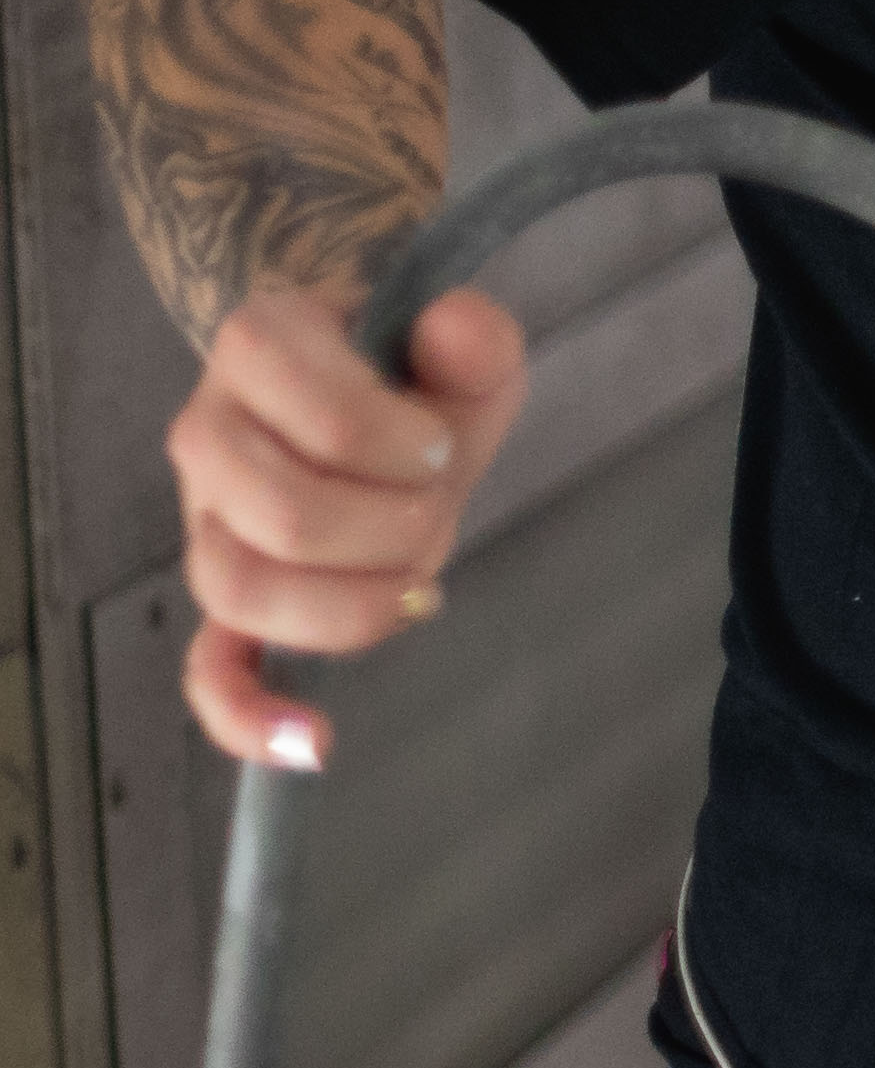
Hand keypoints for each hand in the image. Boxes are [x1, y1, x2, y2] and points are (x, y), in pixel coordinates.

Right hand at [168, 284, 526, 768]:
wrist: (369, 383)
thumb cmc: (413, 371)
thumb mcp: (461, 343)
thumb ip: (474, 336)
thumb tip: (457, 325)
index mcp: (257, 350)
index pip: (318, 417)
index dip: (397, 443)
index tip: (437, 444)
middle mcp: (208, 434)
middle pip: (283, 519)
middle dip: (390, 531)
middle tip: (433, 508)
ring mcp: (207, 521)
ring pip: (238, 590)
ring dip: (352, 603)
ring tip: (417, 583)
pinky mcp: (230, 590)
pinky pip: (207, 668)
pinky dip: (248, 712)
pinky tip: (310, 742)